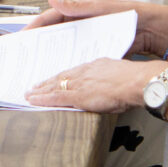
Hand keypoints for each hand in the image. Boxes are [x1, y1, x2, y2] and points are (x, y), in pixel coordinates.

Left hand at [26, 56, 162, 113]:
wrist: (137, 82)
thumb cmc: (134, 80)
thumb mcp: (118, 73)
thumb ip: (108, 77)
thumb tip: (106, 84)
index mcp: (94, 65)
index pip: (73, 71)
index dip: (62, 76)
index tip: (54, 79)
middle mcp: (84, 72)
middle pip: (60, 77)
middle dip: (46, 82)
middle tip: (34, 86)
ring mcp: (80, 83)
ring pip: (54, 86)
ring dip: (40, 91)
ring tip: (30, 94)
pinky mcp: (78, 95)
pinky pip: (55, 97)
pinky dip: (42, 99)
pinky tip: (34, 101)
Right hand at [30, 0, 167, 57]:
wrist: (155, 30)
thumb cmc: (132, 14)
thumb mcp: (103, 8)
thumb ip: (78, 6)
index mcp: (81, 10)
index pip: (52, 16)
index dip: (37, 25)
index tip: (24, 34)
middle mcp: (83, 23)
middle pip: (56, 32)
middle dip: (40, 41)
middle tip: (26, 52)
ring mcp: (90, 36)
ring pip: (66, 45)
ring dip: (53, 53)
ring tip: (39, 64)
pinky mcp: (98, 49)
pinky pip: (79, 55)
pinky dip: (69, 62)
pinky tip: (63, 72)